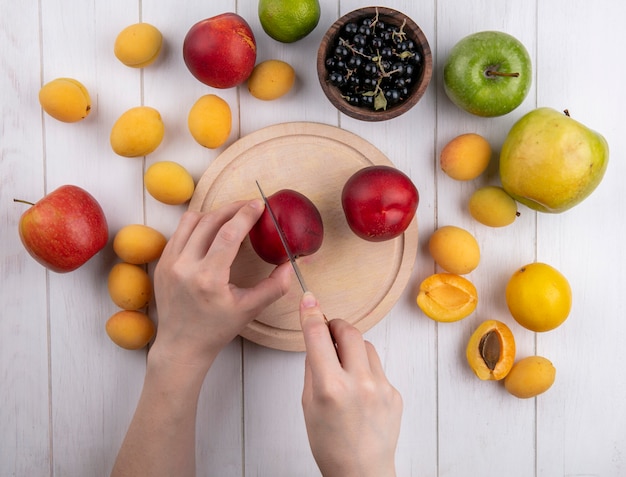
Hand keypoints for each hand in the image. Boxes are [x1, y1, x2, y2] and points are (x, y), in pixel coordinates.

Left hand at [150, 200, 291, 369]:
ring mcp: (169, 263)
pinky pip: (179, 231)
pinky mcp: (162, 263)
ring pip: (191, 221)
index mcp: (208, 279)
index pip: (228, 234)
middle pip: (210, 221)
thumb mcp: (249, 310)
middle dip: (232, 208)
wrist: (181, 345)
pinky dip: (197, 225)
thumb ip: (274, 287)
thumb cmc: (216, 329)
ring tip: (231, 216)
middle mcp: (184, 267)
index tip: (259, 204)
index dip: (245, 215)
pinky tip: (212, 230)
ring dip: (214, 213)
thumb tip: (291, 265)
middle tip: (249, 206)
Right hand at [299, 292, 402, 476]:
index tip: (309, 300)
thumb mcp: (308, 404)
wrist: (361, 473)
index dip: (311, 314)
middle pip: (349, 331)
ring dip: (352, 347)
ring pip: (366, 346)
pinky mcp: (395, 392)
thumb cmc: (330, 445)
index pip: (318, 336)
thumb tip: (317, 341)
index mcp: (330, 387)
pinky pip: (378, 367)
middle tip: (328, 331)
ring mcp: (381, 387)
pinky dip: (365, 370)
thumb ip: (313, 369)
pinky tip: (360, 392)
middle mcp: (359, 383)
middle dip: (335, 325)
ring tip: (344, 368)